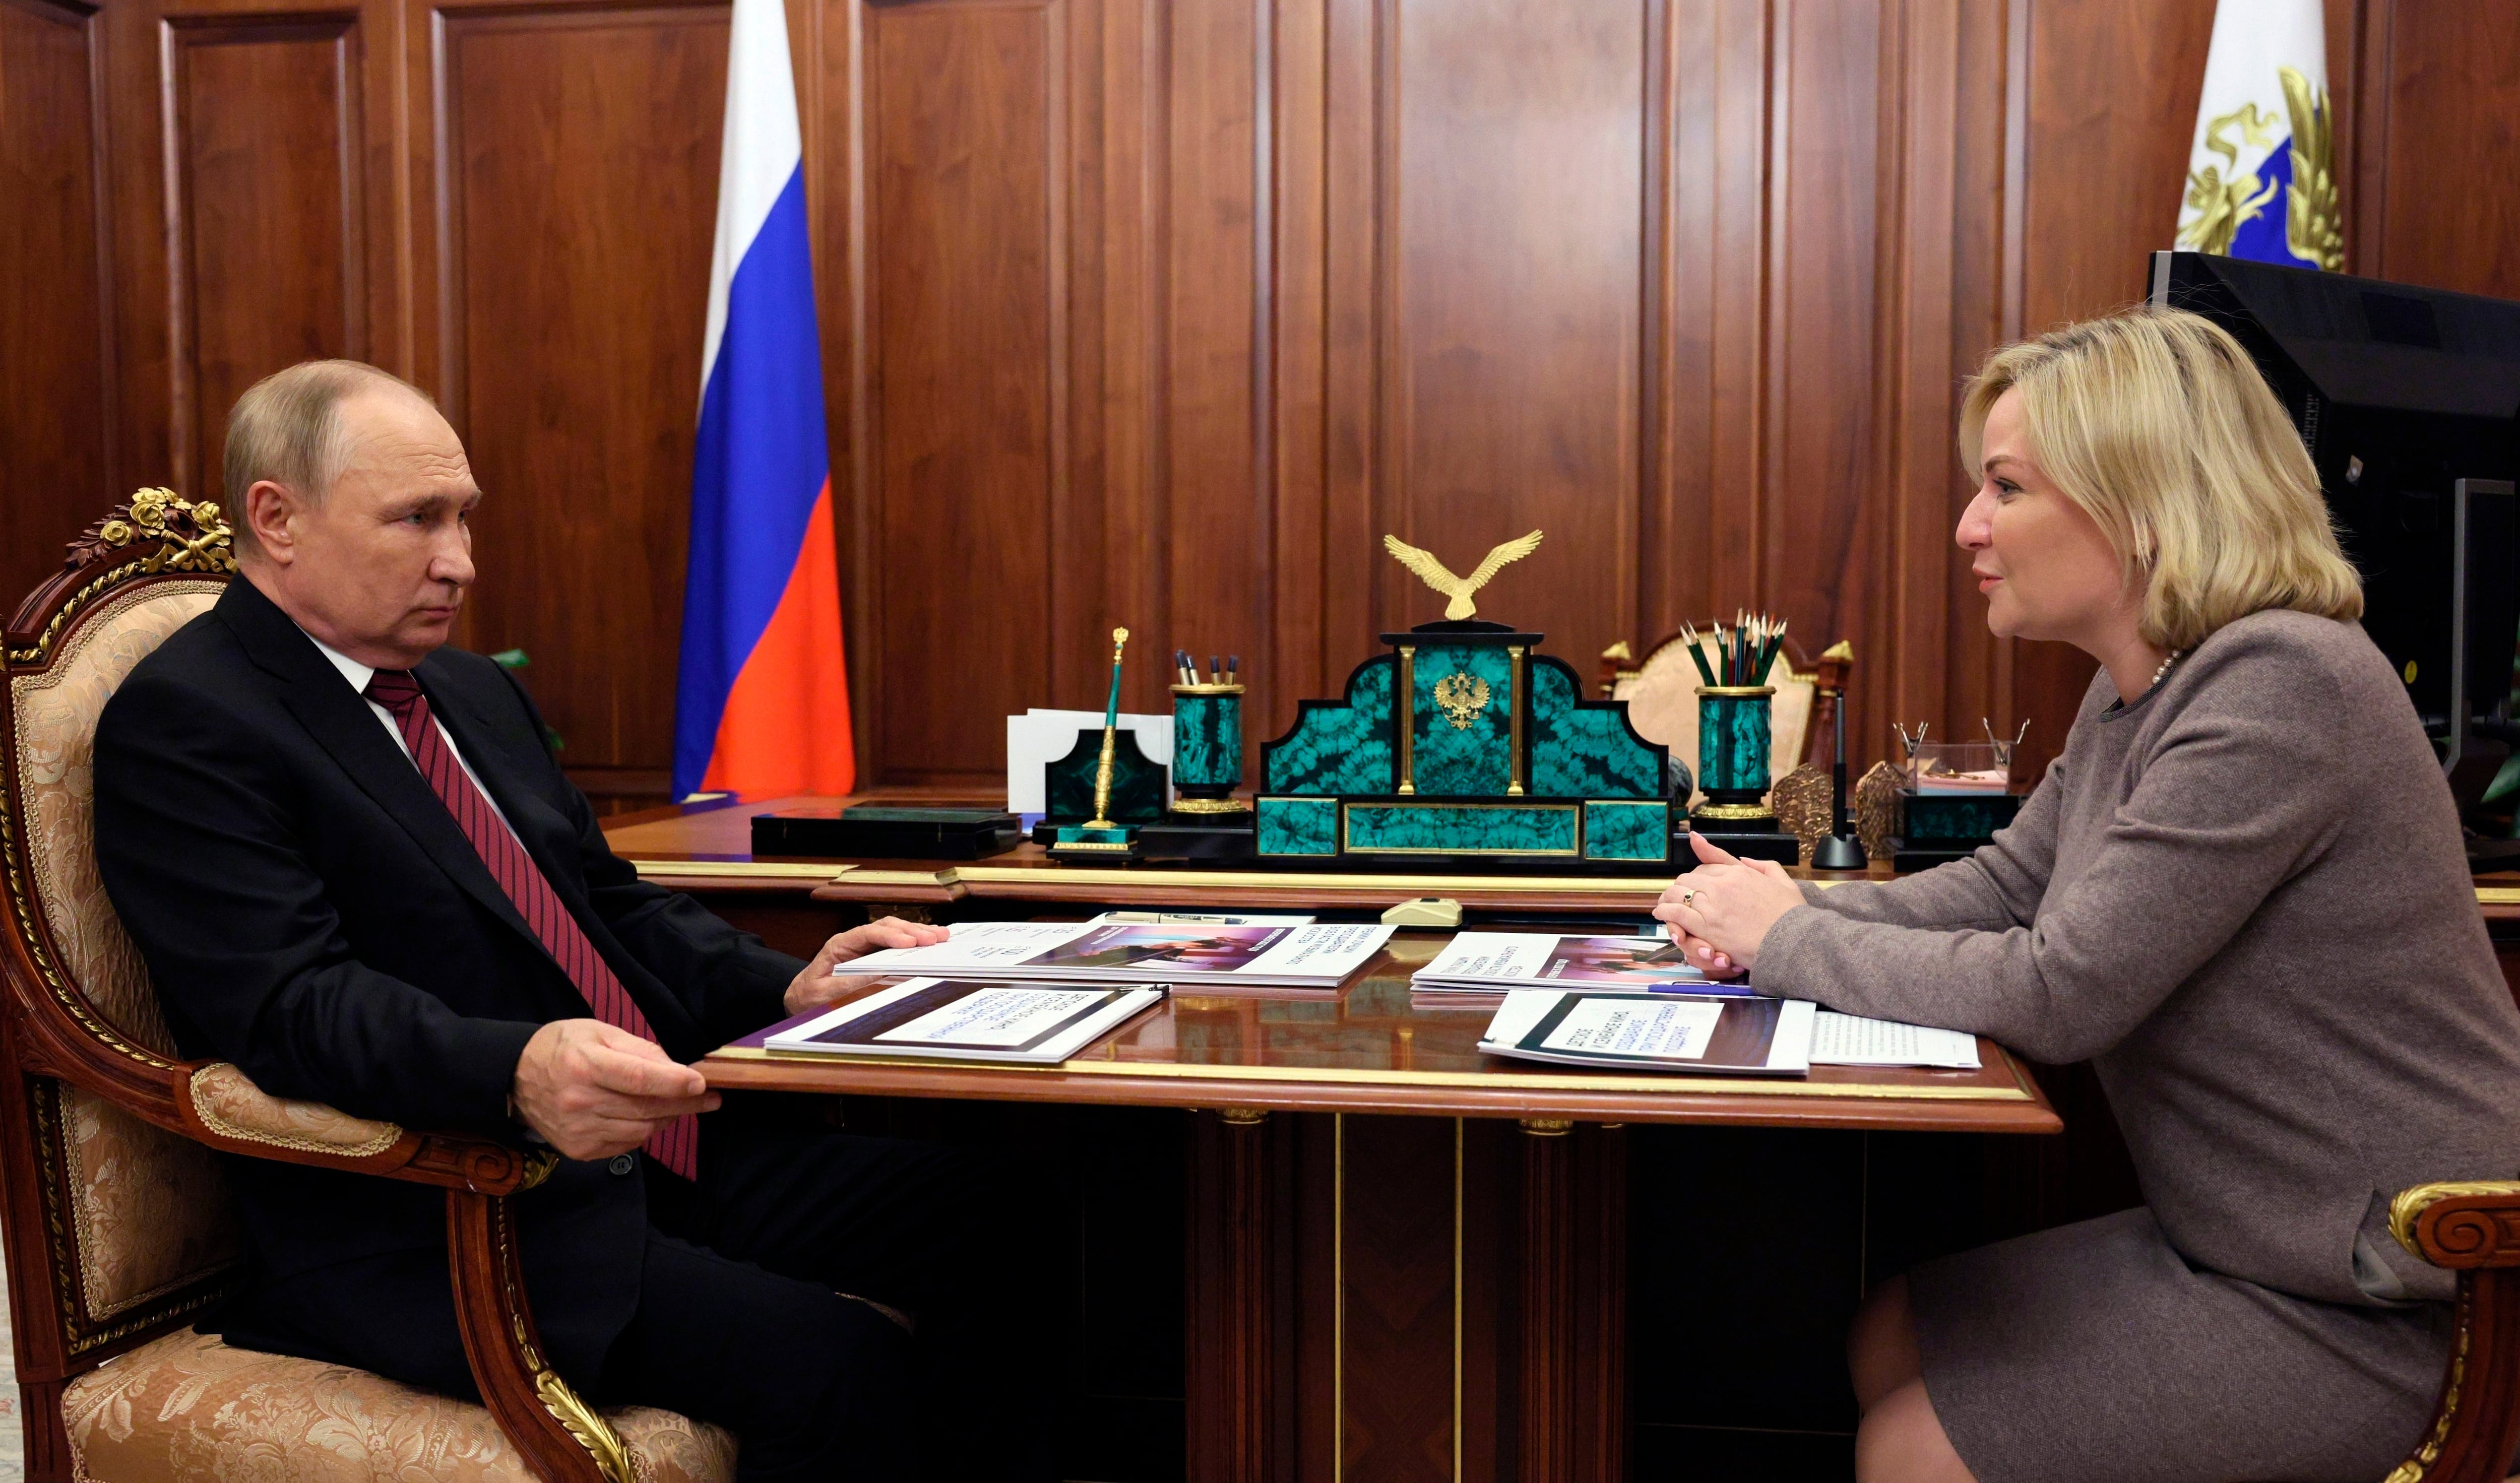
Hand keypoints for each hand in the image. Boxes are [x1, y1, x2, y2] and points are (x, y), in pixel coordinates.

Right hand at [511, 1019, 717, 1161]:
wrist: (515, 1079)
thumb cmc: (562, 1047)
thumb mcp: (598, 1032)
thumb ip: (638, 1049)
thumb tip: (677, 1068)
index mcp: (584, 1066)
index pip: (639, 1079)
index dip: (674, 1083)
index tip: (702, 1083)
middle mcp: (580, 1102)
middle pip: (646, 1108)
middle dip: (685, 1103)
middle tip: (711, 1098)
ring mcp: (579, 1131)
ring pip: (641, 1130)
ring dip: (667, 1117)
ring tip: (679, 1103)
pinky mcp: (579, 1151)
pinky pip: (627, 1144)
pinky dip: (644, 1130)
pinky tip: (647, 1115)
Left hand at [783, 916, 952, 1014]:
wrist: (800, 998)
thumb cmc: (809, 996)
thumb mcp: (825, 993)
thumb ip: (849, 983)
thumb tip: (878, 973)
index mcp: (839, 945)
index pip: (868, 933)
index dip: (890, 936)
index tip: (909, 943)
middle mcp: (853, 941)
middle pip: (885, 927)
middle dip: (911, 931)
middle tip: (934, 938)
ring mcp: (864, 946)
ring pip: (893, 932)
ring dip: (917, 933)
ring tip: (940, 936)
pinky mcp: (872, 954)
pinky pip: (894, 944)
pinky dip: (913, 942)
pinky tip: (929, 942)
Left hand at [1652, 832, 1807, 974]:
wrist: (1793, 941)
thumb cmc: (1791, 916)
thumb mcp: (1784, 881)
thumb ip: (1765, 866)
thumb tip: (1745, 859)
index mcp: (1740, 872)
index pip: (1708, 865)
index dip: (1698, 874)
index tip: (1691, 880)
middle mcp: (1723, 884)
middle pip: (1689, 878)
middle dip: (1681, 887)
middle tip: (1676, 896)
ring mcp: (1713, 905)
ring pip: (1678, 893)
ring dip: (1668, 898)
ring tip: (1663, 904)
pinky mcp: (1707, 926)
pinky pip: (1677, 913)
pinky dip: (1665, 912)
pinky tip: (1660, 914)